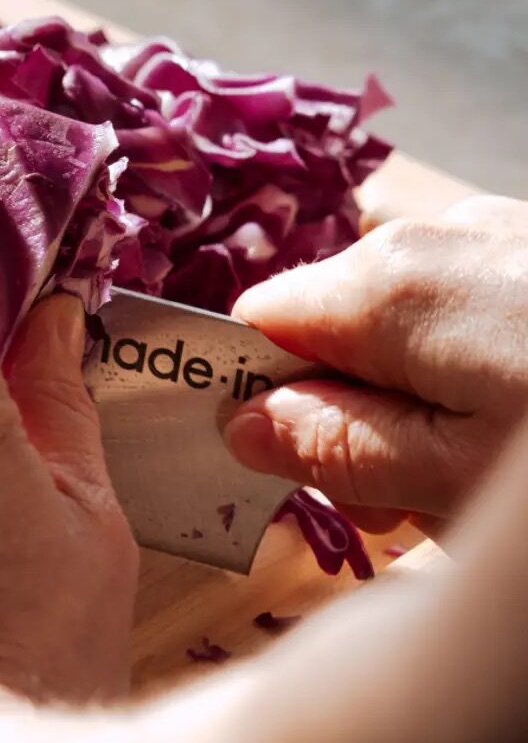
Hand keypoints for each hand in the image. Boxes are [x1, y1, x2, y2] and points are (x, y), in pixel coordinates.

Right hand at [225, 196, 527, 526]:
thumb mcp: (457, 476)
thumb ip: (340, 450)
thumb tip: (243, 426)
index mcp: (387, 283)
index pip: (256, 328)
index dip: (265, 410)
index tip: (316, 482)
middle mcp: (433, 236)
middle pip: (333, 338)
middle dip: (360, 426)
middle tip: (424, 506)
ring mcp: (497, 237)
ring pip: (405, 337)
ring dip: (424, 412)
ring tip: (486, 482)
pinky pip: (468, 320)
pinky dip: (479, 379)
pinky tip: (517, 437)